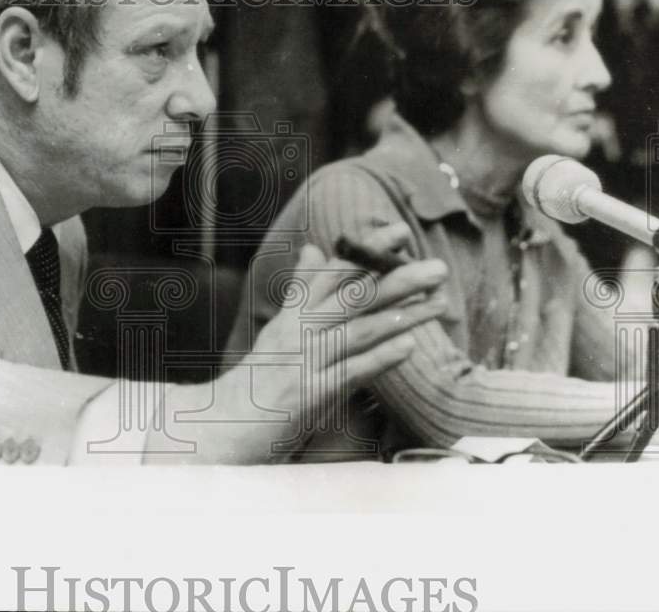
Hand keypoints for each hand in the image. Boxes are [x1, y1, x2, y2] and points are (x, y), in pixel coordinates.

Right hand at [211, 228, 447, 462]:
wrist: (220, 428)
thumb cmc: (256, 381)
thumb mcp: (278, 330)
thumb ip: (300, 291)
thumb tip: (313, 249)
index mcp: (293, 314)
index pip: (335, 273)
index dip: (369, 251)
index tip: (403, 231)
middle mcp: (297, 332)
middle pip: (352, 297)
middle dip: (398, 279)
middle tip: (438, 267)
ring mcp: (302, 362)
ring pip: (357, 331)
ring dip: (402, 316)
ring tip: (439, 303)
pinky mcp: (306, 396)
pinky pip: (347, 373)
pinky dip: (378, 359)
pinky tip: (407, 347)